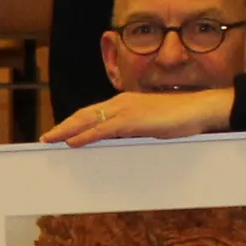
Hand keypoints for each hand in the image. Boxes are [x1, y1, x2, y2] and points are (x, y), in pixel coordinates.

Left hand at [44, 89, 235, 144]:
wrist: (199, 108)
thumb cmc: (179, 116)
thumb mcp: (149, 125)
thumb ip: (132, 130)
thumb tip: (118, 140)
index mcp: (124, 103)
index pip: (92, 113)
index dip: (74, 122)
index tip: (60, 131)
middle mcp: (120, 103)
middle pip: (84, 114)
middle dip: (63, 126)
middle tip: (46, 138)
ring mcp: (125, 110)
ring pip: (88, 120)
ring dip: (67, 131)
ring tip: (51, 140)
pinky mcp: (132, 119)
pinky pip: (103, 129)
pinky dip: (85, 135)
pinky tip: (73, 142)